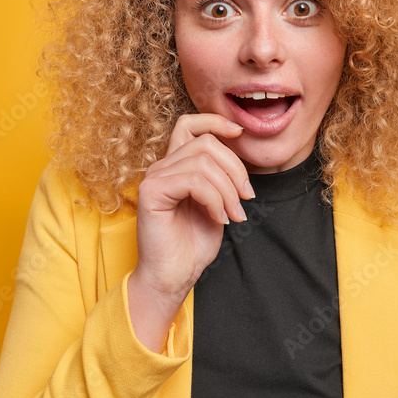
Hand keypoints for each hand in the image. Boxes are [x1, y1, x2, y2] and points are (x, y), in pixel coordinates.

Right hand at [128, 114, 254, 350]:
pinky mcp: (151, 191)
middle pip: (206, 142)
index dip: (215, 121)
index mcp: (176, 166)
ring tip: (234, 214)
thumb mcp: (217, 203)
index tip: (240, 133)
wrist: (173, 276)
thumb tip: (239, 152)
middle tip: (246, 198)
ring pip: (203, 161)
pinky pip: (194, 180)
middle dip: (235, 168)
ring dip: (228, 189)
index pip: (190, 124)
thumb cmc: (193, 244)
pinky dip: (215, 199)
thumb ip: (221, 176)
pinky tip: (219, 218)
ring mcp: (154, 177)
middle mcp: (162, 167)